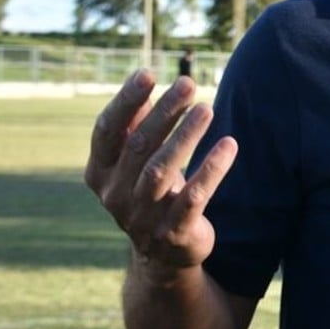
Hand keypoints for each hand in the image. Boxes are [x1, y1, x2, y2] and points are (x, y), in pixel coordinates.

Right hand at [85, 69, 237, 277]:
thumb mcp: (137, 161)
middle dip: (164, 113)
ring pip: (162, 171)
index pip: (106, 131)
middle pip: (138, 146)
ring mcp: (142, 217)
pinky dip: (211, 169)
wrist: (163, 255)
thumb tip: (142, 80)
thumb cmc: (151, 192)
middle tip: (188, 84)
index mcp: (100, 173)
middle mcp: (115, 196)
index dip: (125, 101)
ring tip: (207, 108)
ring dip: (185, 137)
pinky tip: (229, 144)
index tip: (147, 73)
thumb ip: (136, 124)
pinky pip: (194, 197)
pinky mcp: (173, 232)